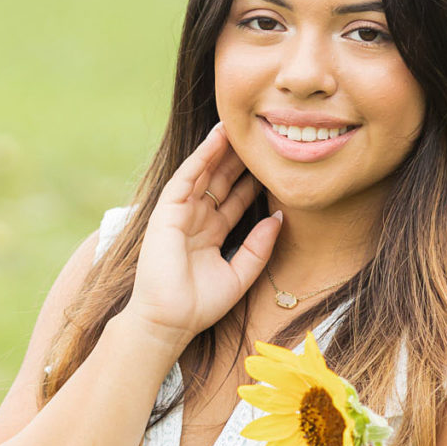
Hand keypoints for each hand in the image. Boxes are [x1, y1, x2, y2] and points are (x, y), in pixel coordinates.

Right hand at [126, 126, 282, 339]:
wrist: (169, 321)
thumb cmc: (200, 305)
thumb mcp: (241, 273)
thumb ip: (260, 246)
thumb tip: (280, 216)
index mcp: (211, 234)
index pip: (235, 199)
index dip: (254, 181)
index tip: (275, 163)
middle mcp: (195, 220)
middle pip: (221, 181)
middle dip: (239, 159)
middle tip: (261, 135)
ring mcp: (180, 214)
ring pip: (205, 173)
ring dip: (221, 149)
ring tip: (240, 124)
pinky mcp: (167, 212)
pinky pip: (187, 177)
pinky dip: (202, 157)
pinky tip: (217, 138)